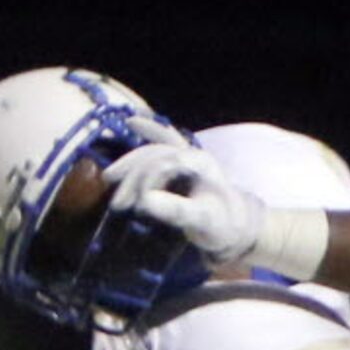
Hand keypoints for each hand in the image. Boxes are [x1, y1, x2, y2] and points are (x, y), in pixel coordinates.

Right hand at [103, 142, 267, 264]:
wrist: (240, 227)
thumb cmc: (224, 226)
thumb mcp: (202, 221)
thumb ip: (176, 210)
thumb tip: (145, 200)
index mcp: (197, 164)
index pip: (160, 164)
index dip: (142, 183)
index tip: (133, 206)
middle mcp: (191, 155)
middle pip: (151, 156)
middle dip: (130, 177)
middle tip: (116, 203)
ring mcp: (188, 156)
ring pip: (151, 151)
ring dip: (130, 165)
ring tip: (110, 181)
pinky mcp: (184, 162)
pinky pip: (163, 140)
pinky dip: (148, 131)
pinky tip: (133, 122)